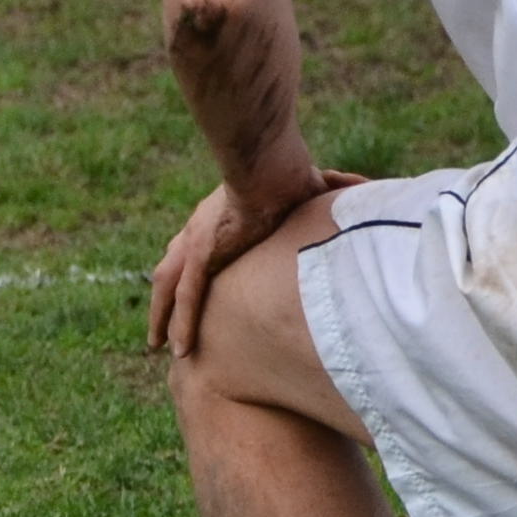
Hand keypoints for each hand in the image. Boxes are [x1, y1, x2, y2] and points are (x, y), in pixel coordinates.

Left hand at [146, 169, 363, 359]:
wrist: (275, 166)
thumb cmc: (290, 172)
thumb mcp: (304, 187)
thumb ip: (324, 189)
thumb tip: (359, 186)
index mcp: (216, 214)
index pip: (191, 247)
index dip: (185, 268)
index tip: (182, 290)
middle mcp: (199, 227)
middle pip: (170, 269)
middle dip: (163, 298)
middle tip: (157, 325)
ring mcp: (197, 240)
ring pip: (169, 286)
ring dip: (162, 316)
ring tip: (157, 346)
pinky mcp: (203, 253)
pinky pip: (187, 296)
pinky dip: (181, 322)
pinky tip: (178, 349)